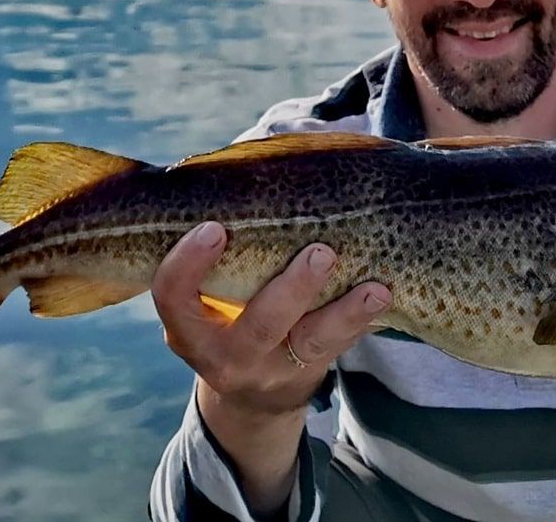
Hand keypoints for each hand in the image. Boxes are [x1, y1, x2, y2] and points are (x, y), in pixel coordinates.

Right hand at [153, 221, 391, 416]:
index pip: (173, 297)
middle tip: (321, 253)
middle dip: (292, 291)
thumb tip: (248, 157)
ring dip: (344, 313)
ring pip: (310, 342)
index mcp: (187, 329)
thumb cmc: (222, 315)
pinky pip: (338, 347)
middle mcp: (224, 356)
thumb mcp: (203, 297)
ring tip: (372, 289)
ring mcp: (270, 369)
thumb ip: (218, 249)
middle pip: (258, 327)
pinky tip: (382, 295)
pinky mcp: (307, 373)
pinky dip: (362, 320)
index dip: (188, 264)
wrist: (251, 397)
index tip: (214, 228)